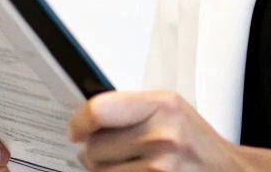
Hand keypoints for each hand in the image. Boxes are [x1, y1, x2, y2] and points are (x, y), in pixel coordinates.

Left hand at [65, 91, 270, 171]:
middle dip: (95, 153)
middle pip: (95, 148)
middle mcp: (163, 136)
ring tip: (130, 166)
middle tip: (112, 153)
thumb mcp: (169, 110)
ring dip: (106, 171)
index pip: (98, 111)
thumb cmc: (196, 142)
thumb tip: (83, 120)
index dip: (79, 123)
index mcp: (162, 105)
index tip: (75, 131)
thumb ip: (129, 109)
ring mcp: (162, 168)